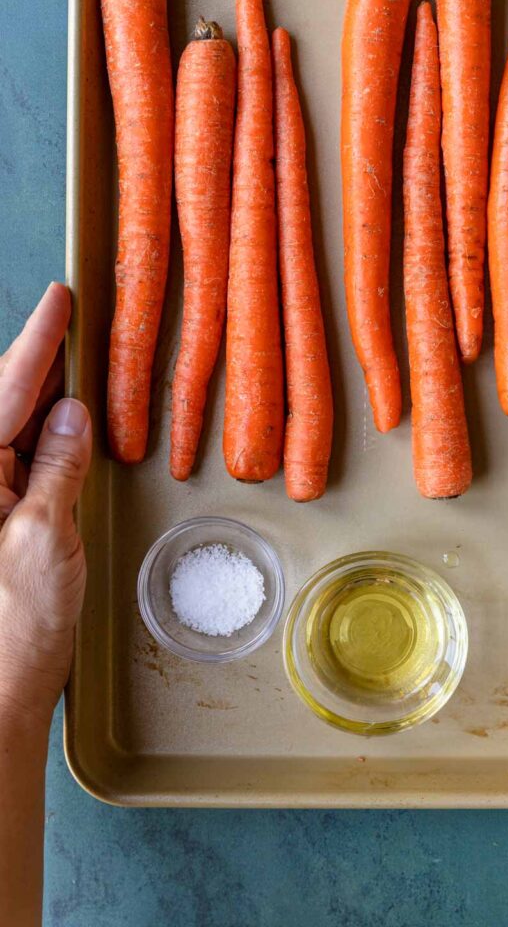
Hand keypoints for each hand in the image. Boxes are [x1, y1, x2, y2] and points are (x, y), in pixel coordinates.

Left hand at [0, 283, 90, 724]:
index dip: (37, 341)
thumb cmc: (12, 634)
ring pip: (7, 429)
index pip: (4, 390)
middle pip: (0, 402)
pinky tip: (63, 425)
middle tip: (72, 324)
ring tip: (73, 366)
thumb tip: (72, 415)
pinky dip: (41, 438)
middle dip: (36, 361)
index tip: (59, 300)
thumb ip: (56, 467)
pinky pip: (15, 461)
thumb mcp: (45, 539)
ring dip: (41, 398)